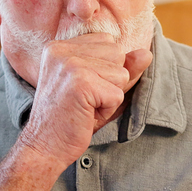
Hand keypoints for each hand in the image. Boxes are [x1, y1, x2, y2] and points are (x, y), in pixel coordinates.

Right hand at [17, 33, 151, 165]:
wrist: (45, 147)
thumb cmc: (70, 119)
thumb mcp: (97, 87)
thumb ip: (121, 68)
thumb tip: (146, 53)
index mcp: (60, 46)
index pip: (107, 43)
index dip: (104, 70)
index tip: (81, 89)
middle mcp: (62, 50)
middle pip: (117, 54)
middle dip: (110, 82)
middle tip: (84, 100)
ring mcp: (71, 64)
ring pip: (121, 74)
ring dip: (109, 96)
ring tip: (85, 107)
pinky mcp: (81, 83)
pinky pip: (117, 94)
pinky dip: (107, 110)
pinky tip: (86, 115)